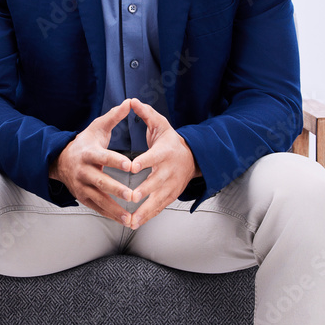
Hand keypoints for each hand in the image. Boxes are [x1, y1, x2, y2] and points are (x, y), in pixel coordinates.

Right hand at [48, 100, 135, 224]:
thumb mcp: (97, 128)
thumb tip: (130, 102)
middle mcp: (83, 172)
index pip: (104, 157)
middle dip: (117, 189)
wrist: (60, 161)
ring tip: (130, 217)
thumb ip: (114, 117)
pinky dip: (110, 215)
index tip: (130, 166)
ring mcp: (82, 187)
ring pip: (99, 199)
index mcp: (88, 153)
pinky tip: (124, 221)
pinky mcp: (83, 198)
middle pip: (101, 182)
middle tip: (132, 195)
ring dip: (115, 209)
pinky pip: (97, 208)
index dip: (116, 161)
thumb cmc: (85, 144)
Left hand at [126, 97, 200, 227]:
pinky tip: (135, 224)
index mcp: (164, 153)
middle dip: (144, 190)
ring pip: (157, 200)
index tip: (131, 167)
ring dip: (144, 210)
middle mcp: (168, 171)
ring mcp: (170, 186)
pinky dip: (147, 216)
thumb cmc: (171, 141)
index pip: (153, 157)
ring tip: (131, 220)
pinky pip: (159, 208)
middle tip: (132, 197)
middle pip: (156, 182)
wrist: (193, 158)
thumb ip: (146, 114)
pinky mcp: (170, 196)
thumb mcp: (161, 125)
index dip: (143, 161)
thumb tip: (132, 100)